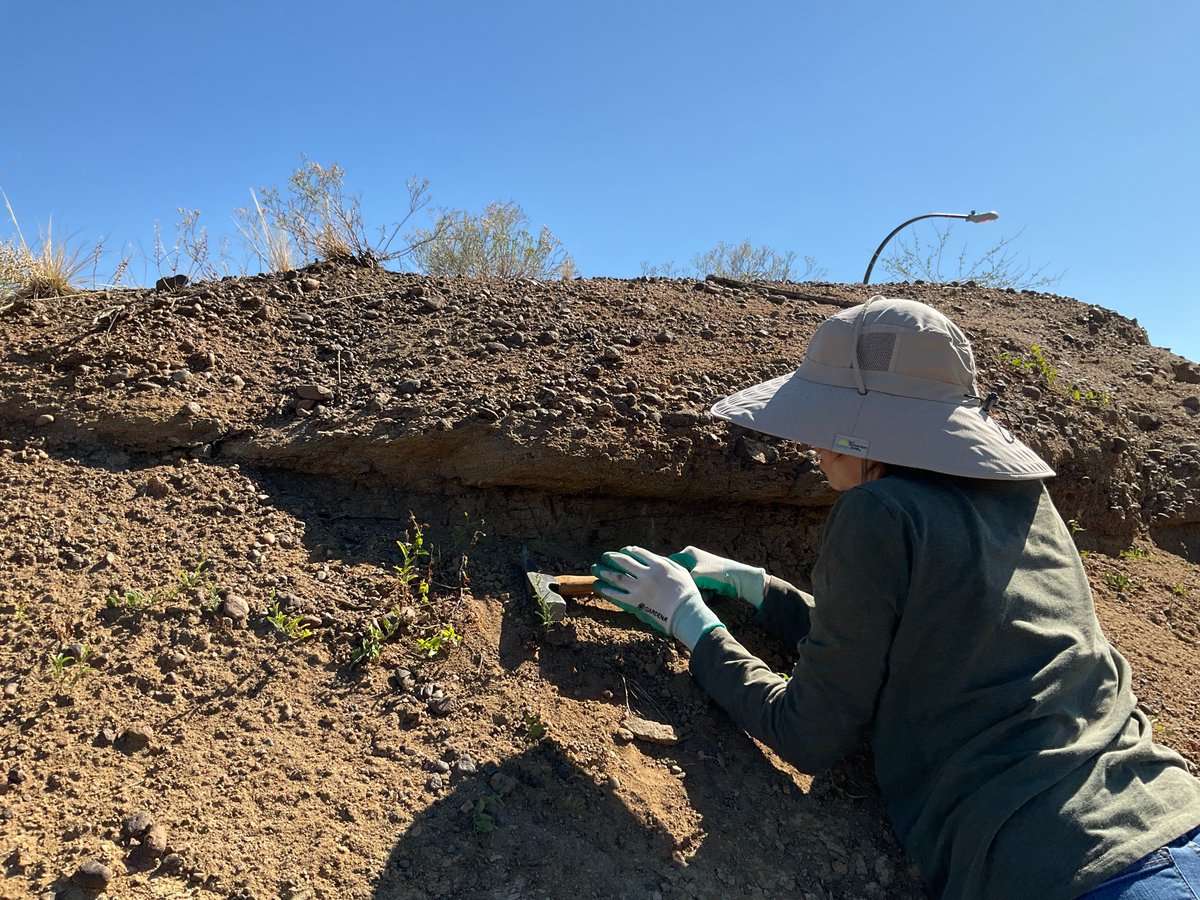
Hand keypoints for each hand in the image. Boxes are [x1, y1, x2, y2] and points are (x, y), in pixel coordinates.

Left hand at [592, 546, 723, 649]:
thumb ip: (665, 562)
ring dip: (604, 572)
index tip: (622, 551)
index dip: (627, 551)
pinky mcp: (635, 604)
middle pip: (623, 562)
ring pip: (616, 578)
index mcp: (658, 565)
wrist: (685, 614)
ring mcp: (639, 589)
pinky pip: (616, 595)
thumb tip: (651, 557)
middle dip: (611, 558)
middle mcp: (646, 575)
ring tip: (595, 568)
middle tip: (603, 557)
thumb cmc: (687, 592)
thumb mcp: (679, 570)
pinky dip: (605, 590)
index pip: (637, 553)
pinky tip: (598, 586)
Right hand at [669, 546, 766, 608]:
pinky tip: (709, 593)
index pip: (669, 563)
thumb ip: (680, 580)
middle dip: (685, 585)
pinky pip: (697, 587)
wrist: (738, 579)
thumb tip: (668, 587)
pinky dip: (702, 592)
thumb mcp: (694, 576)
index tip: (670, 586)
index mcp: (687, 553)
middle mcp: (691, 559)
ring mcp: (698, 568)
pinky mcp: (705, 578)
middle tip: (694, 589)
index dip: (668, 575)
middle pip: (679, 576)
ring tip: (704, 591)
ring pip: (688, 584)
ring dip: (695, 590)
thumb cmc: (716, 574)